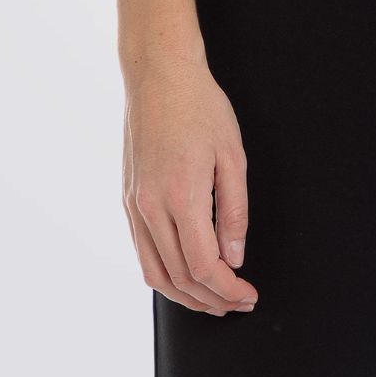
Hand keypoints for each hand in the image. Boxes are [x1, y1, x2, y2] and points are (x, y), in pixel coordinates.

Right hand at [122, 55, 258, 314]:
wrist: (159, 75)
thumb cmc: (200, 106)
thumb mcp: (232, 154)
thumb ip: (235, 210)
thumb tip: (235, 256)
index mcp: (181, 195)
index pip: (204, 266)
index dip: (228, 289)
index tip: (248, 294)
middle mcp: (151, 206)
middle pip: (180, 277)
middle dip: (212, 299)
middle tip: (238, 302)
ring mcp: (134, 205)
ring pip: (156, 273)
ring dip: (185, 295)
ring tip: (213, 299)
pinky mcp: (127, 199)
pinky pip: (142, 252)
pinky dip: (164, 274)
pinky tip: (184, 274)